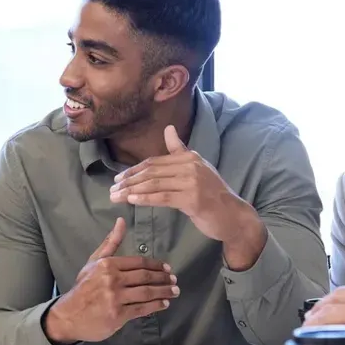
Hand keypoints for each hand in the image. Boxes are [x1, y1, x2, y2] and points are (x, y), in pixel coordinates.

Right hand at [43, 218, 177, 344]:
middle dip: (163, 278)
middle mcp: (112, 279)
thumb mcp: (94, 262)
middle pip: (145, 277)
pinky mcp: (118, 315)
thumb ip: (110, 243)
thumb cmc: (83, 288)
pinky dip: (155, 306)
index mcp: (107, 264)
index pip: (138, 262)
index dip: (156, 265)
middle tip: (174, 280)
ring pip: (146, 292)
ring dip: (163, 291)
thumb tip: (122, 221)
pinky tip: (164, 304)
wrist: (69, 315)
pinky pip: (142, 309)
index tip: (167, 268)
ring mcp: (115, 298)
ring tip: (174, 292)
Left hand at [109, 125, 266, 269]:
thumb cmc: (213, 194)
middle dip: (129, 181)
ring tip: (116, 197)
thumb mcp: (197, 169)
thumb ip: (180, 150)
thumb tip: (168, 128)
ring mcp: (192, 182)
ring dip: (131, 191)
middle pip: (152, 171)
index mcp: (189, 157)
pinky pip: (163, 198)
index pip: (155, 161)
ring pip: (154, 184)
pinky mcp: (192, 199)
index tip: (118, 179)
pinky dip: (145, 198)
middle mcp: (191, 166)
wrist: (233, 216)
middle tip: (112, 189)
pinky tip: (132, 201)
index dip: (134, 170)